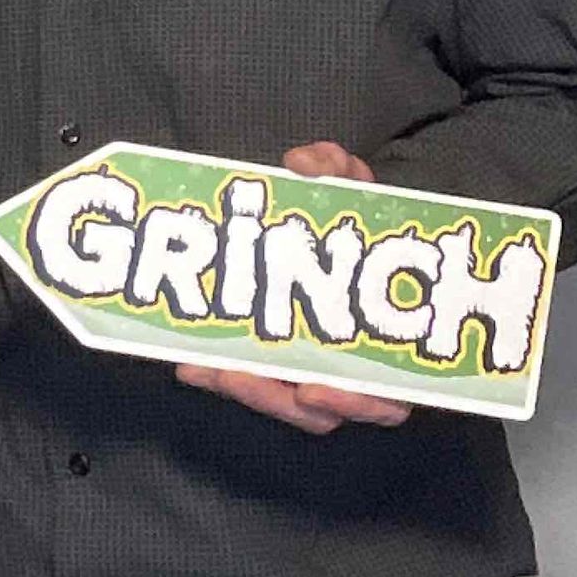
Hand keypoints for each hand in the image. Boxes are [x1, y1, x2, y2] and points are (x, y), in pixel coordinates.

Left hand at [174, 140, 412, 434]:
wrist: (323, 224)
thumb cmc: (351, 217)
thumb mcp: (349, 185)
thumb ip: (335, 167)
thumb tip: (305, 165)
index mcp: (388, 343)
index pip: (386, 398)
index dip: (357, 402)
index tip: (316, 387)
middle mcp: (350, 368)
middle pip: (318, 412)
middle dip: (276, 399)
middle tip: (238, 375)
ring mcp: (307, 370)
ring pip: (278, 402)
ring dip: (243, 388)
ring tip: (207, 367)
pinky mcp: (268, 366)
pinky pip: (248, 380)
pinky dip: (219, 372)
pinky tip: (189, 360)